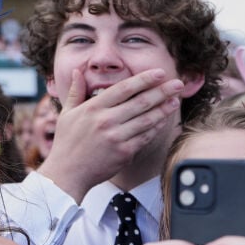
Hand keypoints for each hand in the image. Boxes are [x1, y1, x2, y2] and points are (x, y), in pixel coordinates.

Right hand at [41, 67, 184, 202]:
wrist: (67, 172)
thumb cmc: (66, 142)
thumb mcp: (66, 113)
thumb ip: (75, 91)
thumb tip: (76, 72)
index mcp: (93, 108)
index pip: (124, 88)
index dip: (144, 79)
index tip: (159, 72)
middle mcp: (106, 120)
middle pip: (141, 102)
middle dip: (162, 91)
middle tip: (178, 83)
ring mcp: (116, 137)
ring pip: (147, 119)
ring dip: (164, 108)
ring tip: (176, 99)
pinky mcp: (125, 152)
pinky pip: (146, 136)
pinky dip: (157, 127)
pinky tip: (164, 120)